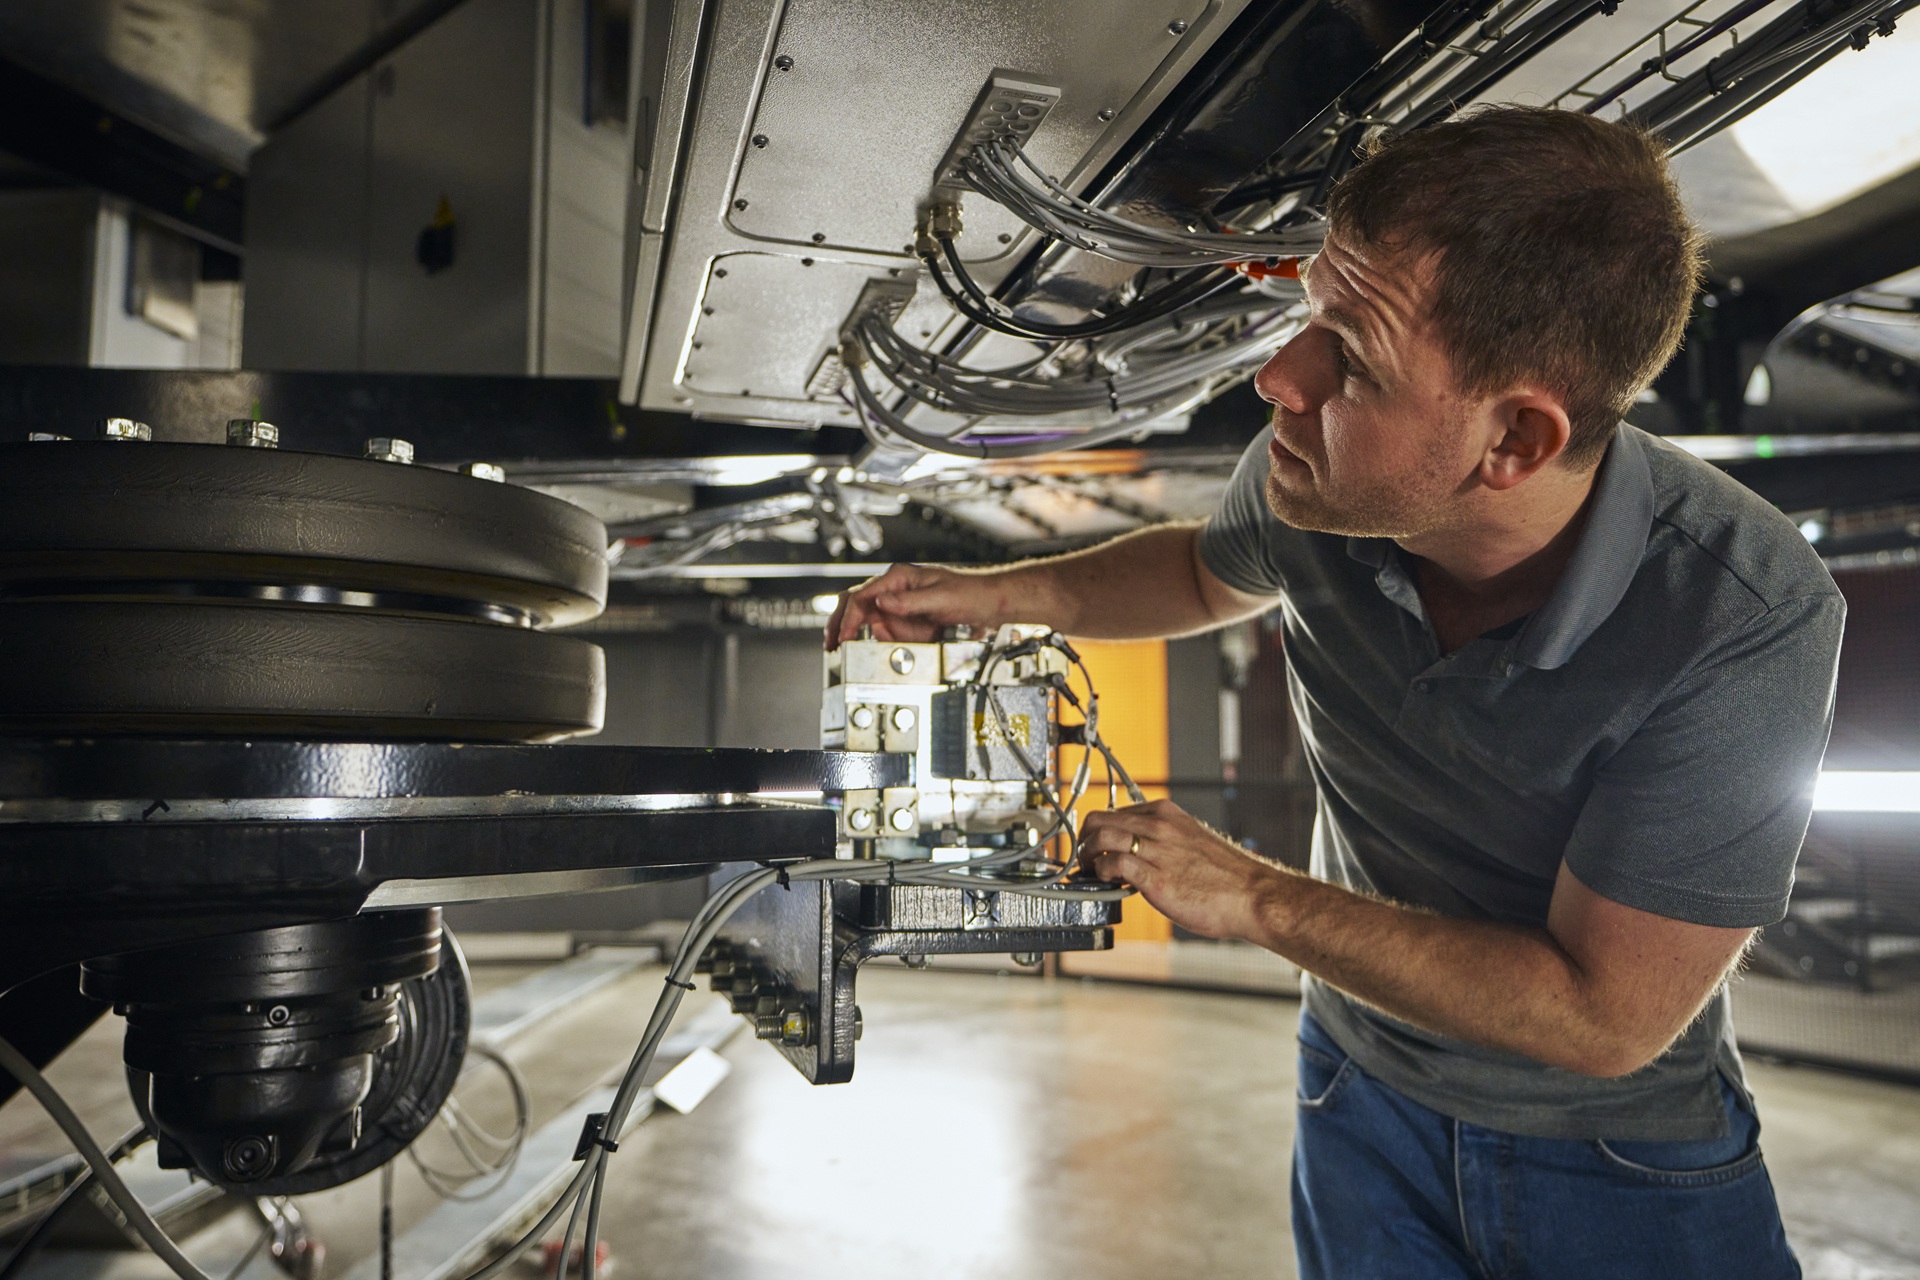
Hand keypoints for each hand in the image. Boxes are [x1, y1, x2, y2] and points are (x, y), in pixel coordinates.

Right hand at [826, 562, 1032, 649]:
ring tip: (865, 646)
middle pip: (856, 604)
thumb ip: (908, 602)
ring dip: (867, 634)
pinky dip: (887, 639)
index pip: (862, 597)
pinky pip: (889, 630)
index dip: (849, 619)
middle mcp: (896, 588)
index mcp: (900, 577)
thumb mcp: (939, 599)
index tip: (843, 637)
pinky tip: (895, 643)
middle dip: (841, 624)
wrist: (991, 603)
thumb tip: (881, 605)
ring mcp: (900, 604)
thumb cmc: (970, 593)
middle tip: (831, 644)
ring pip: (870, 620)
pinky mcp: (908, 618)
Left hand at [1079, 800, 1291, 942]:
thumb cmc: (1227, 877)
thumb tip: (1139, 856)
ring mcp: (1156, 850)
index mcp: (1166, 814)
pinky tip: (1107, 882)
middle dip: (1083, 839)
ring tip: (1089, 871)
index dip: (1098, 831)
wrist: (1252, 896)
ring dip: (1086, 855)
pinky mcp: (1155, 877)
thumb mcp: (1191, 843)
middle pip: (1099, 819)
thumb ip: (1164, 843)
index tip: (1094, 846)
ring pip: (1100, 837)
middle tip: (1084, 859)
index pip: (1115, 812)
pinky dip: (1101, 872)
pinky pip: (1113, 863)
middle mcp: (1158, 827)